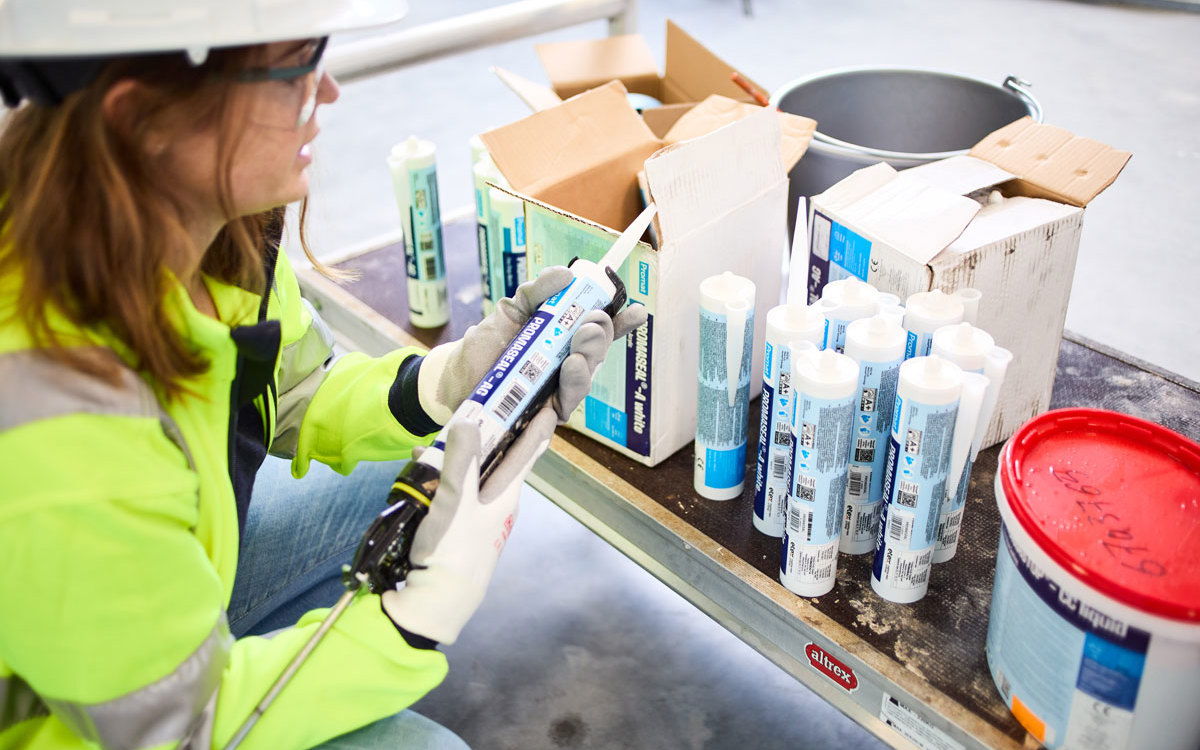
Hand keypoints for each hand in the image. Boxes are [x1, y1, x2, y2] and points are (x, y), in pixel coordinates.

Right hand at [381, 405, 557, 644]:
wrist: (435, 603)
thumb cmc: (453, 550)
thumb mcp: (456, 501)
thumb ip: (460, 460)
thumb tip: (468, 422)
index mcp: (506, 497)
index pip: (526, 454)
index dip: (535, 428)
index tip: (545, 405)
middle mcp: (497, 506)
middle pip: (497, 461)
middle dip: (487, 435)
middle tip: (477, 409)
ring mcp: (478, 519)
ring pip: (472, 476)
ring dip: (456, 456)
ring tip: (433, 441)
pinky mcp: (457, 529)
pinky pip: (454, 493)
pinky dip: (440, 478)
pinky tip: (419, 471)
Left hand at [418, 267, 649, 423]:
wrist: (454, 377)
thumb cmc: (485, 344)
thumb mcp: (511, 309)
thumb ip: (536, 291)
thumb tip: (565, 273)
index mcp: (564, 337)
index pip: (599, 329)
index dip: (621, 321)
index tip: (637, 311)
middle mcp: (566, 363)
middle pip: (597, 351)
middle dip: (601, 336)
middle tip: (593, 322)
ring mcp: (558, 389)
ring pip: (586, 377)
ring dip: (588, 360)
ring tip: (579, 349)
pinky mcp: (545, 414)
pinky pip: (568, 402)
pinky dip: (572, 385)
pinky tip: (571, 368)